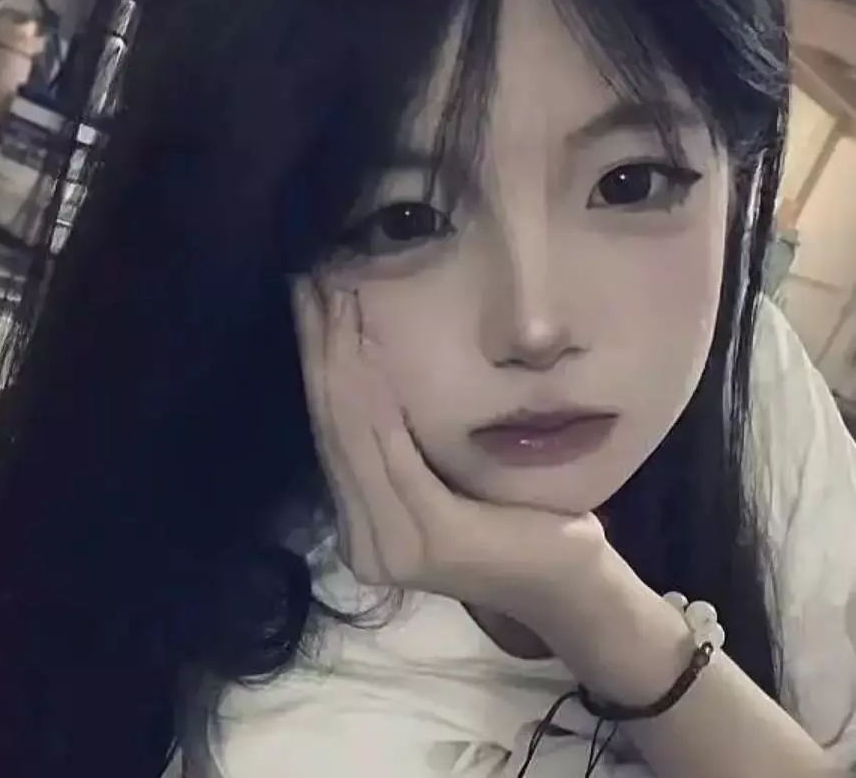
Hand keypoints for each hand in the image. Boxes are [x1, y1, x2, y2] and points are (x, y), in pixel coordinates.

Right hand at [291, 281, 645, 656]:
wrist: (568, 588)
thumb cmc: (518, 527)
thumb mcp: (446, 484)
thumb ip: (403, 455)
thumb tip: (376, 381)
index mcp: (364, 524)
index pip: (331, 435)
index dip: (316, 366)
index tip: (306, 305)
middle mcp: (363, 540)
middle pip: (332, 428)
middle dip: (319, 351)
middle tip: (307, 285)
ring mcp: (391, 545)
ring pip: (352, 434)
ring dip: (338, 361)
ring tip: (330, 302)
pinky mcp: (429, 537)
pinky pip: (392, 452)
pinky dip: (374, 399)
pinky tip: (364, 352)